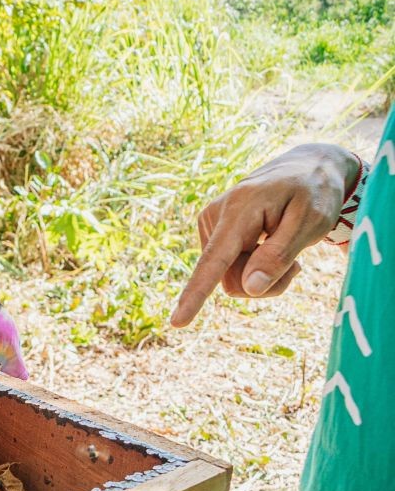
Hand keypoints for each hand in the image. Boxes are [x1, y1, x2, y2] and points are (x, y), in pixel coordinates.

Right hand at [171, 143, 358, 326]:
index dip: (196, 293)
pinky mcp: (212, 232)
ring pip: (230, 280)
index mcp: (239, 209)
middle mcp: (215, 216)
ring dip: (261, 276)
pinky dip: (254, 268)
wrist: (304, 168)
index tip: (177, 322)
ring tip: (285, 250)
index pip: (214, 260)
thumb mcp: (311, 222)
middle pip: (231, 281)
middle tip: (295, 265)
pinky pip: (228, 271)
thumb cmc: (313, 193)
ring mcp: (210, 224)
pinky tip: (269, 245)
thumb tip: (248, 290)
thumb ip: (278, 256)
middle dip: (263, 285)